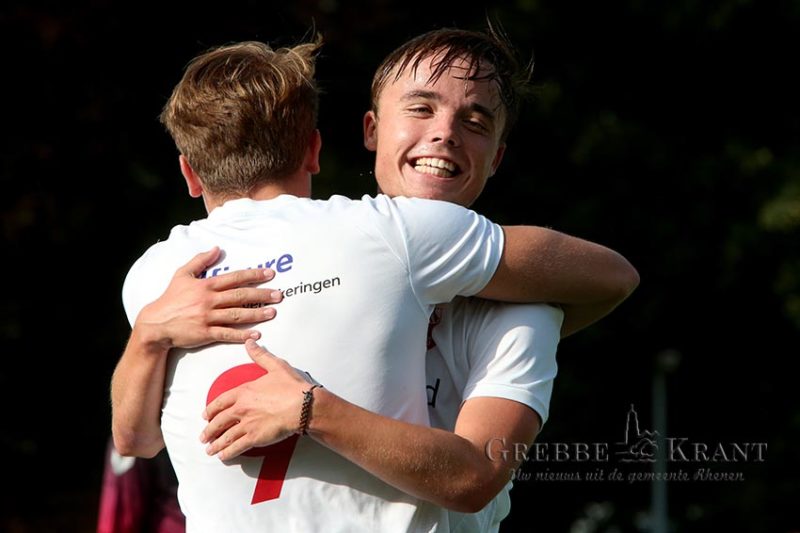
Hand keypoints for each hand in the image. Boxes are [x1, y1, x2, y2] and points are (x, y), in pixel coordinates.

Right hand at [134, 247, 282, 349]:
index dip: (253, 275)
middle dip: (262, 295)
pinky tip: (256, 335)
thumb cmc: (170, 299)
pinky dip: (242, 335)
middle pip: (240, 296)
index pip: (234, 278)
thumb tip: (217, 248)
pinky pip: (227, 334)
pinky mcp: (205, 333)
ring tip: (273, 312)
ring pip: (237, 315)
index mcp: (205, 285)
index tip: (269, 274)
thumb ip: (200, 261)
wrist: (155, 324)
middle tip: (278, 295)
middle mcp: (209, 300)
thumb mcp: (182, 275)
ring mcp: (207, 318)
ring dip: (257, 314)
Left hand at [200, 340, 311, 459]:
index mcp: (243, 392)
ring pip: (225, 437)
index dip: (211, 410)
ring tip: (210, 450)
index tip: (205, 416)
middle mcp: (241, 409)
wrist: (302, 405)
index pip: (220, 402)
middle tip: (204, 436)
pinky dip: (227, 453)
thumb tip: (250, 343)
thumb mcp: (276, 366)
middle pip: (219, 421)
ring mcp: (247, 424)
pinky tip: (223, 456)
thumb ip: (260, 355)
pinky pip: (236, 447)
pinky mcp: (255, 438)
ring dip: (215, 444)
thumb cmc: (291, 387)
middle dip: (209, 430)